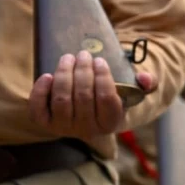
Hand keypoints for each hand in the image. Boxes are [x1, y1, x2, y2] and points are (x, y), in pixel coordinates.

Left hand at [28, 52, 155, 138]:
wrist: (91, 113)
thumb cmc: (113, 97)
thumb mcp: (132, 90)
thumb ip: (146, 83)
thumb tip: (145, 78)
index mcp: (111, 122)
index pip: (107, 99)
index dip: (103, 77)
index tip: (100, 61)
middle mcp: (87, 129)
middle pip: (83, 96)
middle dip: (82, 71)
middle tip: (83, 55)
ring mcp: (64, 128)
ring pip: (62, 99)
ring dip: (63, 74)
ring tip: (68, 58)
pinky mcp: (46, 123)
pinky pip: (38, 109)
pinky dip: (40, 91)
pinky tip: (47, 76)